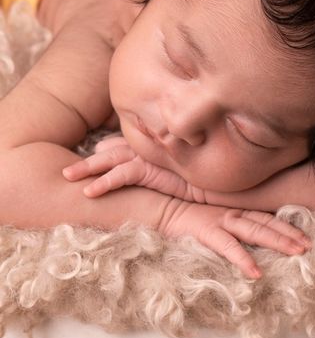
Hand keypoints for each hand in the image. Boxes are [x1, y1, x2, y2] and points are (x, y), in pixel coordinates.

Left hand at [62, 136, 206, 201]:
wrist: (224, 184)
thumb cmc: (204, 177)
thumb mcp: (180, 172)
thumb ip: (162, 164)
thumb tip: (147, 168)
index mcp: (154, 147)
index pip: (123, 145)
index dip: (106, 150)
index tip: (92, 154)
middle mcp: (149, 148)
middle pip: (112, 151)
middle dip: (88, 162)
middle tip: (66, 172)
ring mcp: (150, 156)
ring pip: (111, 160)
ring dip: (88, 169)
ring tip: (67, 177)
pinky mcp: (153, 168)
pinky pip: (123, 174)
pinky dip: (105, 182)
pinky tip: (90, 192)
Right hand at [159, 198, 311, 278]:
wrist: (164, 210)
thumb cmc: (191, 219)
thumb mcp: (217, 219)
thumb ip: (235, 227)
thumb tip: (255, 241)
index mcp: (237, 211)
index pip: (268, 218)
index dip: (288, 227)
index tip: (307, 237)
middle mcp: (233, 213)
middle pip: (267, 223)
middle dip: (290, 235)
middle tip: (310, 246)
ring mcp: (221, 221)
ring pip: (255, 231)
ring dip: (277, 242)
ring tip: (296, 253)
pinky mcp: (207, 232)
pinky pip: (229, 247)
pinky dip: (243, 259)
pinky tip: (256, 272)